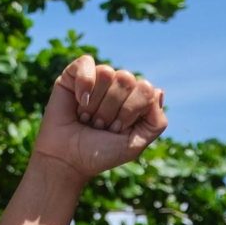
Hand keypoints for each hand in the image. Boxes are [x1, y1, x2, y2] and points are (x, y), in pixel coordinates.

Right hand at [30, 56, 168, 185]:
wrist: (67, 161)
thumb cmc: (100, 154)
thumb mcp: (135, 144)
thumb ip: (156, 122)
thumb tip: (158, 91)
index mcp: (135, 99)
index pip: (146, 89)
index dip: (131, 111)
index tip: (116, 131)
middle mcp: (118, 86)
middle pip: (127, 79)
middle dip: (112, 109)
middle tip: (100, 126)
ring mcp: (97, 79)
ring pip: (107, 73)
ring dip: (96, 104)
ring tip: (87, 119)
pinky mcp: (74, 75)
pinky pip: (86, 63)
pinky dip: (84, 85)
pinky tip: (79, 102)